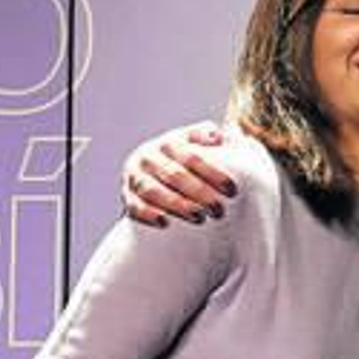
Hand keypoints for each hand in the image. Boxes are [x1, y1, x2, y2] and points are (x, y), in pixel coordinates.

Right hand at [119, 121, 235, 226]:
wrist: (150, 172)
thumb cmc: (182, 161)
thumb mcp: (193, 144)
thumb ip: (207, 138)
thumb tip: (217, 136)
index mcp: (168, 143)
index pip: (192, 156)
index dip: (213, 173)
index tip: (232, 190)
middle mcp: (148, 157)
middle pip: (174, 174)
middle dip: (199, 193)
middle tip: (218, 210)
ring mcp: (135, 177)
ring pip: (153, 190)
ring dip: (177, 205)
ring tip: (199, 217)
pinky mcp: (127, 196)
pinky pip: (134, 206)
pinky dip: (147, 213)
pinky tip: (164, 222)